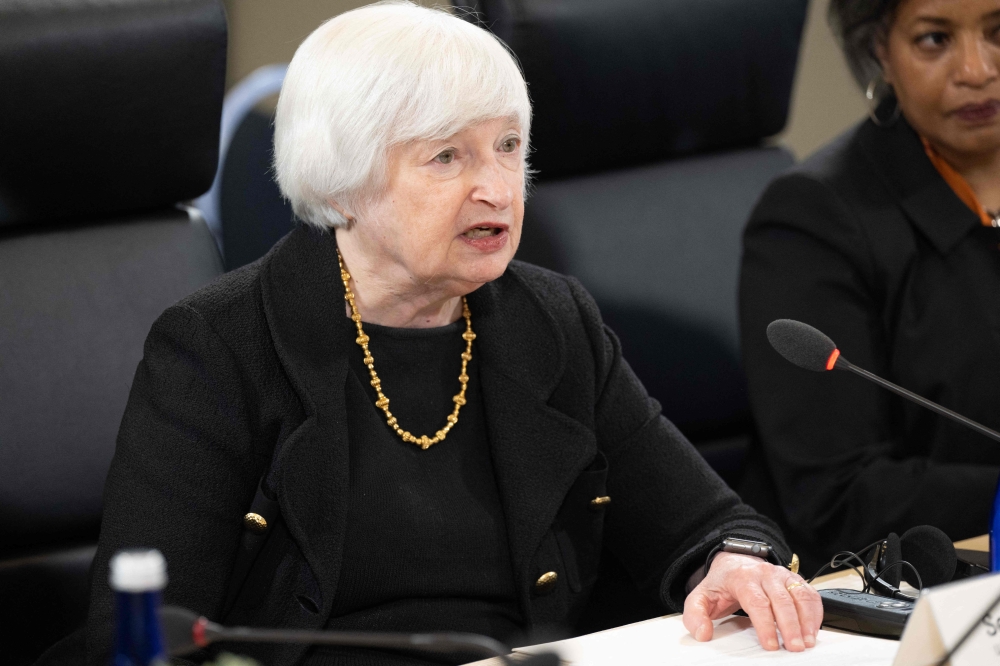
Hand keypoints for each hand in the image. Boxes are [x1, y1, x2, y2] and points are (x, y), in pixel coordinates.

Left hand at [682, 552, 822, 651]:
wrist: (734, 563)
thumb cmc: (721, 584)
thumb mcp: (700, 598)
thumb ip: (695, 615)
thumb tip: (702, 633)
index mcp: (742, 577)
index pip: (757, 601)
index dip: (765, 624)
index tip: (771, 644)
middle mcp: (765, 573)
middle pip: (782, 600)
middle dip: (790, 626)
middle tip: (794, 648)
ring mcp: (782, 575)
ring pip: (800, 596)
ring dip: (806, 620)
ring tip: (806, 642)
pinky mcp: (795, 580)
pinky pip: (810, 595)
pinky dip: (815, 613)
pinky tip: (813, 631)